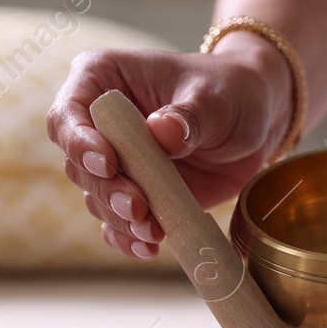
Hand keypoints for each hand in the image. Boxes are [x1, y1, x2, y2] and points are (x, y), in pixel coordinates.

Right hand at [47, 36, 291, 261]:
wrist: (257, 121)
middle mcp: (99, 123)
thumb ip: (188, 117)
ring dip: (121, 219)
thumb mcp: (215, 98)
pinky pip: (117, 223)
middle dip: (107, 190)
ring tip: (153, 231)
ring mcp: (117, 161)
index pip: (69, 113)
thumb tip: (161, 132)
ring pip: (97, 198)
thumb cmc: (230, 91)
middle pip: (79, 164)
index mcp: (102, 79)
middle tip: (138, 208)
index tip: (108, 163)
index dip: (80, 141)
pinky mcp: (136, 193)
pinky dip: (129, 239)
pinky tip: (148, 248)